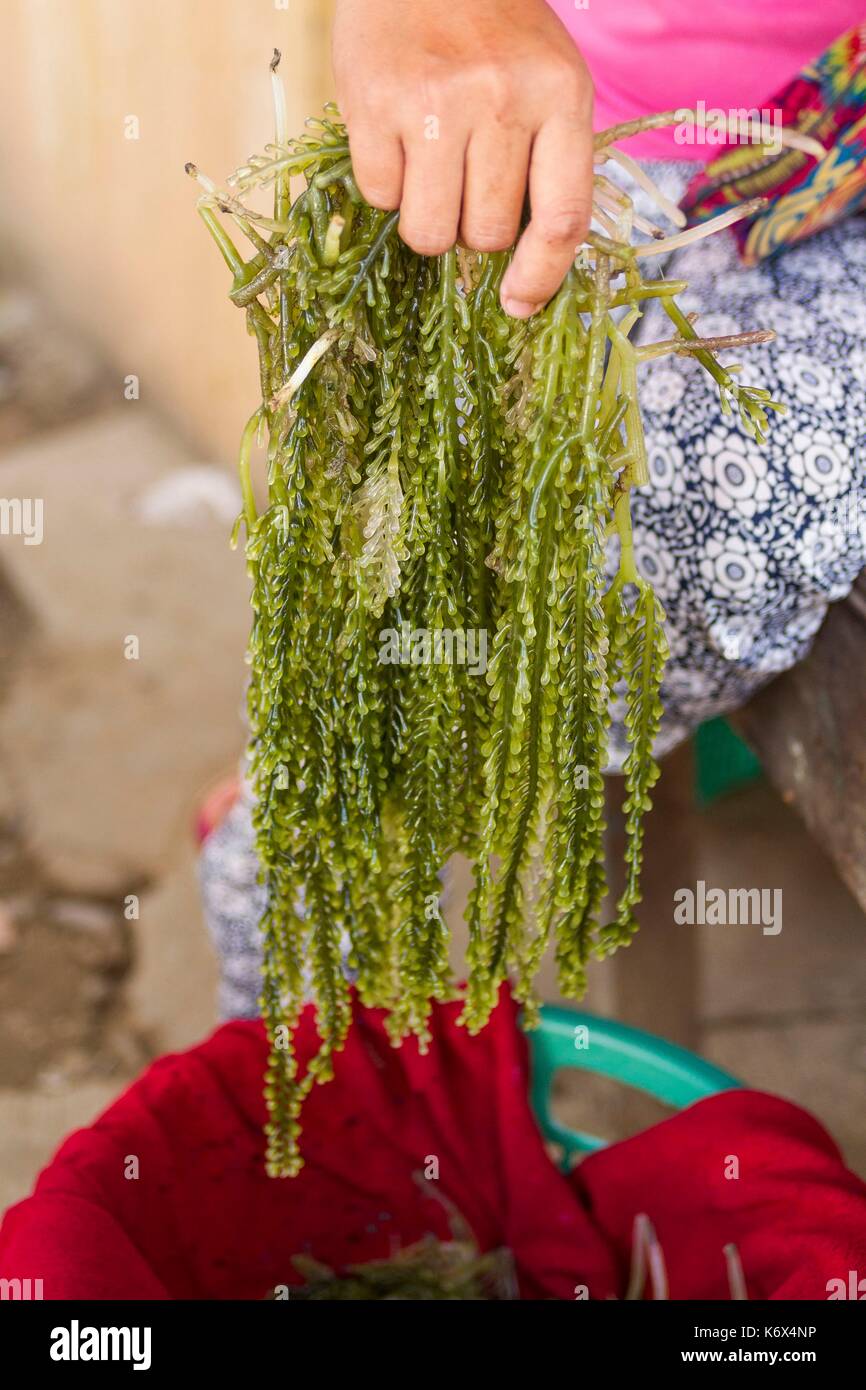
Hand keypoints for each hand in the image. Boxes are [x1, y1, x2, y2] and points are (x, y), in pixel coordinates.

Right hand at [332, 0, 593, 316]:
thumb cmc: (493, 30)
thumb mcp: (548, 80)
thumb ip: (548, 163)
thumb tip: (525, 274)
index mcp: (560, 96)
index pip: (561, 218)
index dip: (541, 277)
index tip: (519, 304)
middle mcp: (501, 100)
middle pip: (484, 235)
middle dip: (470, 229)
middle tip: (463, 183)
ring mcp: (435, 103)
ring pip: (430, 232)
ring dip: (427, 220)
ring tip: (428, 170)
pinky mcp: (374, 104)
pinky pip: (380, 198)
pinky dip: (386, 184)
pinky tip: (395, 140)